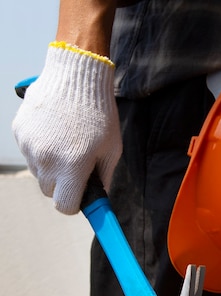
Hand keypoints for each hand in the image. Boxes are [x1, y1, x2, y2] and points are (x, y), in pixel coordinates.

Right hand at [12, 42, 121, 214]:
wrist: (76, 76)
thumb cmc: (100, 114)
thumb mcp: (112, 148)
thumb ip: (104, 177)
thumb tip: (98, 197)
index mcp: (72, 166)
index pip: (65, 206)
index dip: (75, 204)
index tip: (81, 196)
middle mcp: (47, 159)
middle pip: (50, 191)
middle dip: (63, 185)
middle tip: (78, 166)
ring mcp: (30, 146)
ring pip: (38, 173)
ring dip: (51, 167)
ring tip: (67, 143)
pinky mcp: (19, 132)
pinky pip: (30, 153)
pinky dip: (41, 149)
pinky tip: (55, 131)